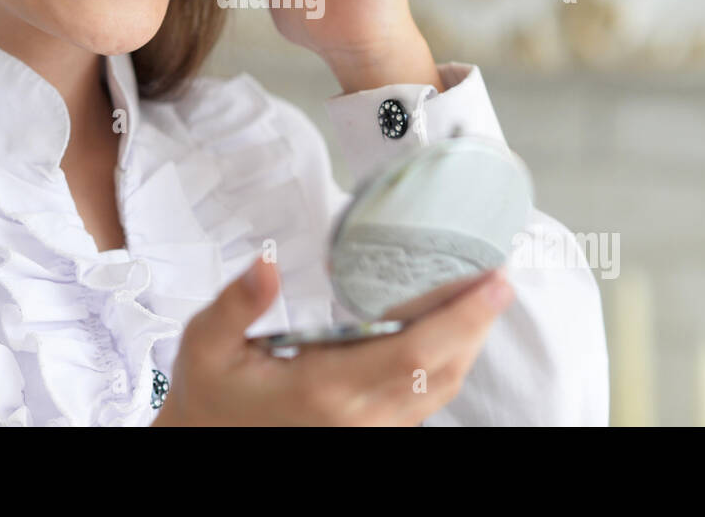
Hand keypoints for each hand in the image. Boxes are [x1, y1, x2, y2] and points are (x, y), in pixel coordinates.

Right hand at [150, 256, 513, 426]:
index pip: (413, 350)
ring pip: (439, 390)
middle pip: (442, 369)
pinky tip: (449, 333)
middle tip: (499, 276)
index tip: (492, 281)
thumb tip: (265, 263)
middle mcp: (357, 417)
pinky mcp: (371, 437)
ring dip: (467, 344)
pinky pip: (424, 403)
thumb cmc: (211, 396)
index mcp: (322, 388)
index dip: (461, 316)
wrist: (205, 441)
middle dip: (478, 322)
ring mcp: (369, 433)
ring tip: (481, 298)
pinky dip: (446, 365)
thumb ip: (239, 303)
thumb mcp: (206, 343)